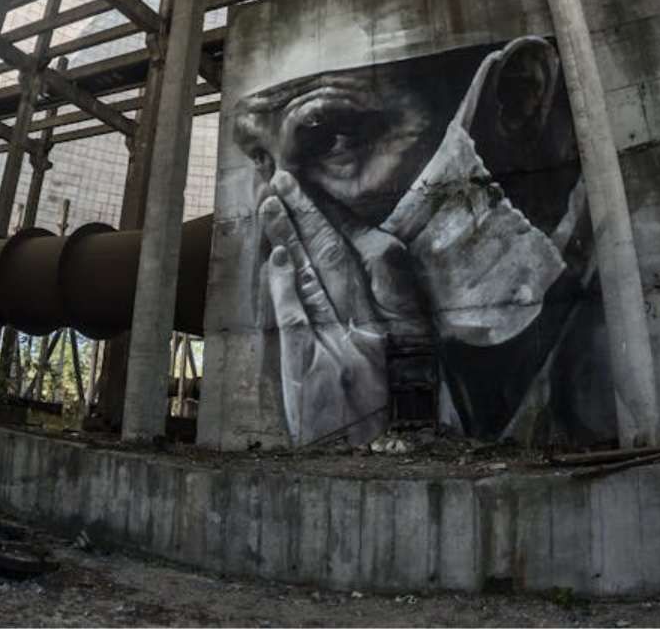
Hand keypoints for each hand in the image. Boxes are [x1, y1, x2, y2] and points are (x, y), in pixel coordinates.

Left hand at [261, 170, 389, 445]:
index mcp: (389, 336)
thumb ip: (372, 331)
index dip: (338, 225)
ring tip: (270, 202)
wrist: (365, 479)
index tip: (316, 194)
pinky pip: (297, 318)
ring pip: (314, 280)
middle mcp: (368, 338)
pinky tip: (277, 253)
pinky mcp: (312, 373)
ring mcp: (340, 353)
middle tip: (284, 179)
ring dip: (290, 237)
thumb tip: (358, 281)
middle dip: (309, 216)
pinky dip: (287, 283)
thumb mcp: (383, 380)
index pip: (365, 264)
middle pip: (337, 261)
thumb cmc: (372, 433)